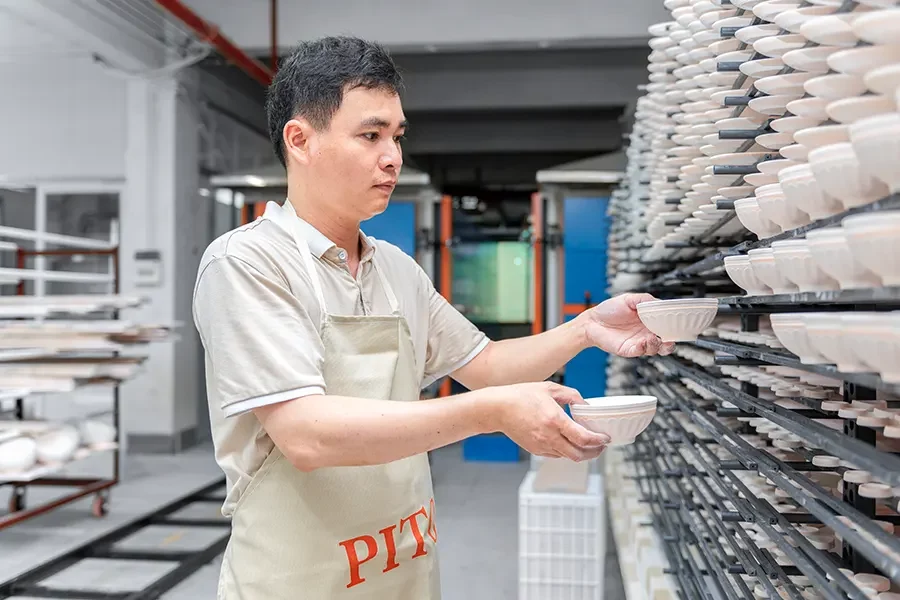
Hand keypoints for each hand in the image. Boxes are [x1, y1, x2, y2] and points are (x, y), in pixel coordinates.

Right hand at [490, 382, 609, 461]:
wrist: (498, 408)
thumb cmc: (521, 396)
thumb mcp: (549, 388)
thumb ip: (571, 395)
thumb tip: (585, 404)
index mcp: (555, 420)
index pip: (583, 438)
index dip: (599, 441)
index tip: (605, 438)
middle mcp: (549, 436)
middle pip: (579, 455)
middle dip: (595, 453)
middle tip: (601, 446)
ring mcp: (542, 445)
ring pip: (568, 457)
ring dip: (582, 453)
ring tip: (588, 445)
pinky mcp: (535, 450)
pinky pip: (557, 455)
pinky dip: (567, 451)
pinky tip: (569, 442)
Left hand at [579, 293, 674, 357]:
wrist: (592, 321)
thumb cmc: (609, 310)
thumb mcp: (628, 299)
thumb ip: (644, 299)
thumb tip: (659, 302)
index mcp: (648, 321)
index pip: (666, 326)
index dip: (673, 327)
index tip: (677, 325)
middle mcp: (646, 333)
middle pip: (665, 342)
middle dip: (670, 342)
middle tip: (670, 339)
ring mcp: (638, 342)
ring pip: (655, 349)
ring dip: (658, 345)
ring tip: (654, 338)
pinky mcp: (629, 350)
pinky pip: (640, 351)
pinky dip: (644, 348)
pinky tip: (643, 341)